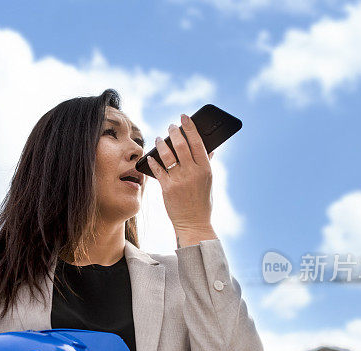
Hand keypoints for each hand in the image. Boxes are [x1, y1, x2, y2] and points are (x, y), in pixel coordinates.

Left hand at [146, 114, 214, 228]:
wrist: (193, 223)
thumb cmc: (201, 202)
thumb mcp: (208, 182)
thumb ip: (206, 165)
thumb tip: (210, 149)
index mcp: (205, 170)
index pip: (198, 143)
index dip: (190, 127)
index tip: (184, 117)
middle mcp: (193, 173)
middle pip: (182, 145)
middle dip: (174, 132)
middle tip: (171, 126)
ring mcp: (180, 180)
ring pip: (168, 155)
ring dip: (161, 143)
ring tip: (159, 138)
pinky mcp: (167, 188)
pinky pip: (158, 169)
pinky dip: (153, 161)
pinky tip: (151, 156)